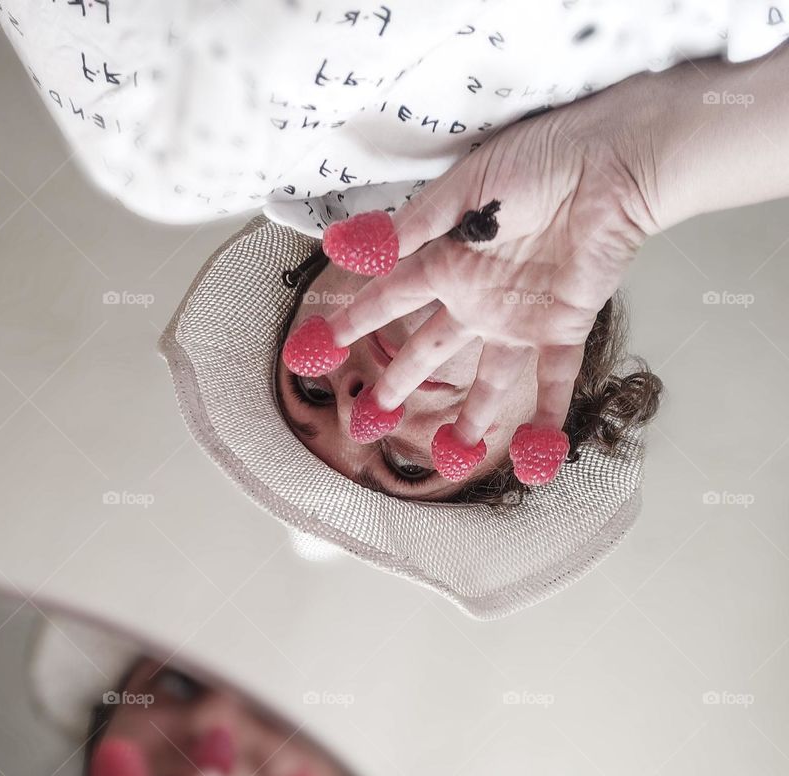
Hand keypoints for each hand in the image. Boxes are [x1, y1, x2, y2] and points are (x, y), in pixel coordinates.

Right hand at [326, 97, 652, 451]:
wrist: (610, 163)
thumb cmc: (537, 160)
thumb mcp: (463, 188)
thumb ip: (411, 228)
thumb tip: (348, 250)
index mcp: (446, 261)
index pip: (390, 299)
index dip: (355, 320)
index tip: (322, 342)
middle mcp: (477, 296)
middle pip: (430, 350)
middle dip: (400, 382)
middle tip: (374, 416)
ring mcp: (519, 317)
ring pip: (488, 378)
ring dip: (472, 416)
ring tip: (453, 451)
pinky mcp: (563, 326)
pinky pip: (554, 381)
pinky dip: (548, 419)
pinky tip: (538, 458)